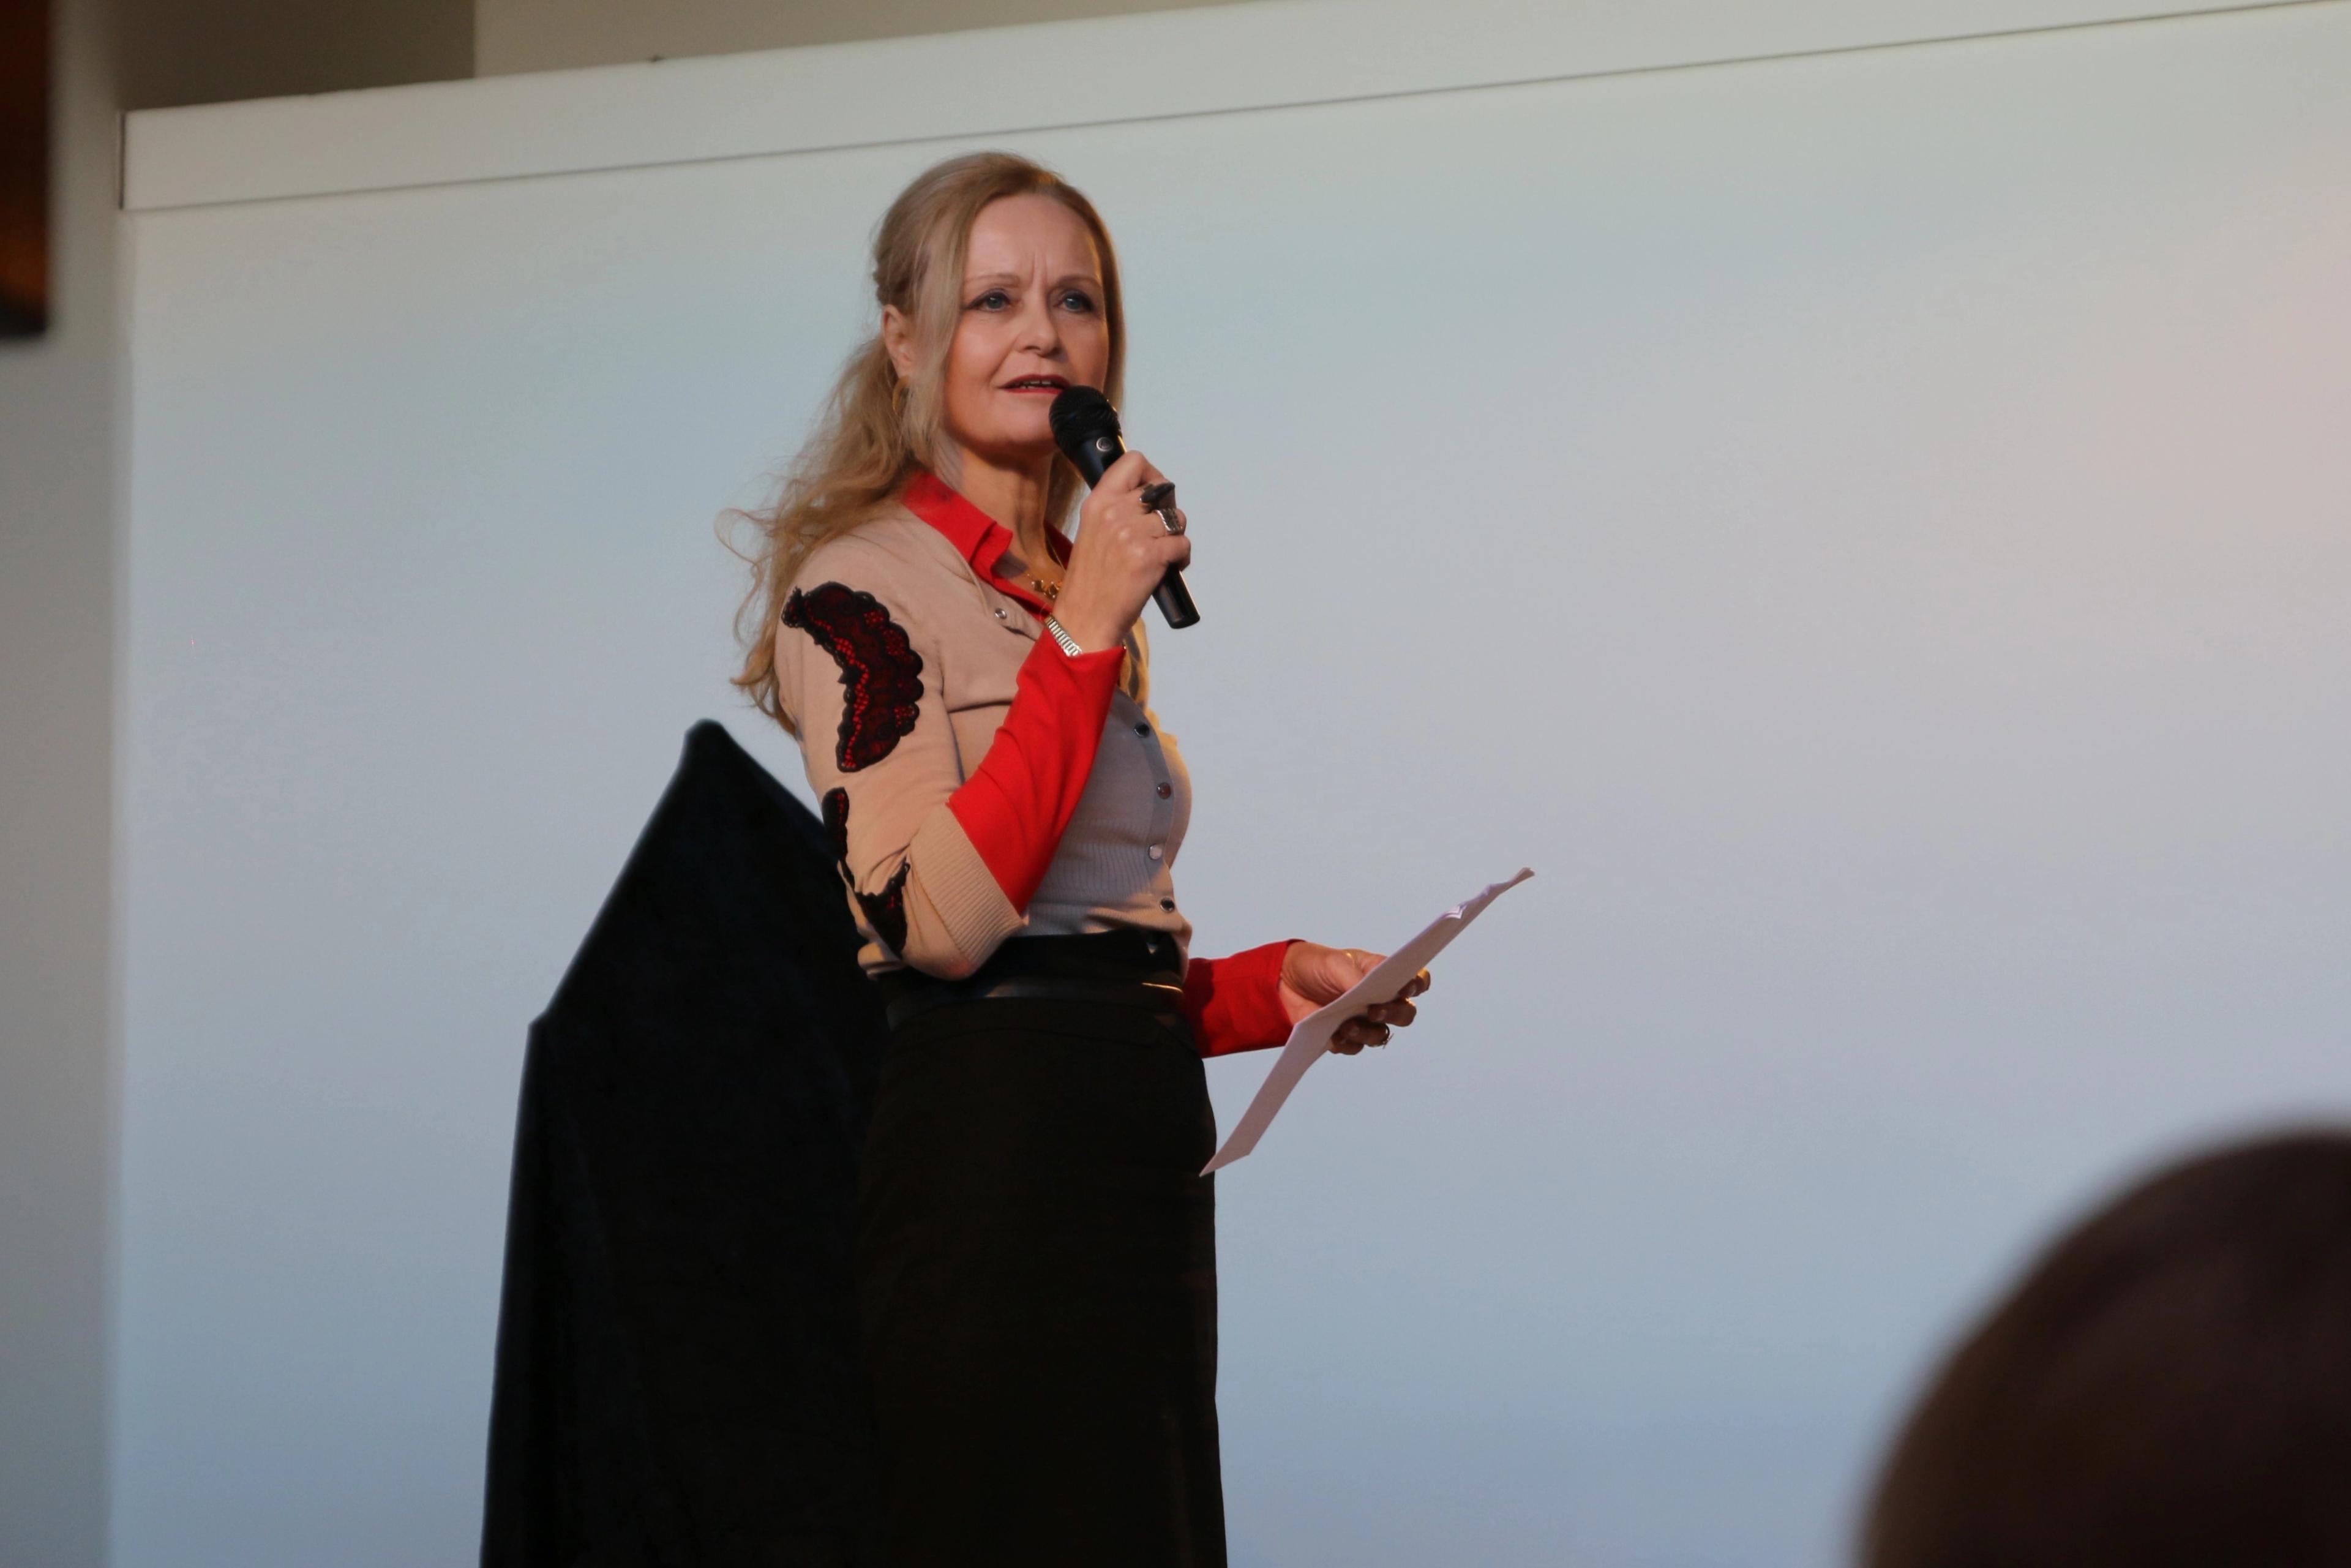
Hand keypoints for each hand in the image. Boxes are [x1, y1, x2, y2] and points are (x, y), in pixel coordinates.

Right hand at [1052, 450, 1191, 650]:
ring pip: (1177, 517)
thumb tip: (1148, 498)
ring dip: (1175, 535)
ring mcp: (1132, 533)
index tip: (1153, 495)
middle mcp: (1114, 511)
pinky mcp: (1150, 556)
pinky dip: (1182, 557)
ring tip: (1163, 553)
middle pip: (1162, 490)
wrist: (1086, 617)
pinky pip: (1183, 543)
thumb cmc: (1091, 580)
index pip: (1133, 461)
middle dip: (1168, 509)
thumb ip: (1115, 509)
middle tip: (1161, 531)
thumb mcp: (1092, 532)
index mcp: (1097, 502)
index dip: (1152, 474)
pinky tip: (1169, 568)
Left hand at [1278, 942, 1433, 1054]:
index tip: (1407, 987)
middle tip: (1375, 1010)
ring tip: (1347, 1026)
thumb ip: (1354, 977)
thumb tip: (1367, 994)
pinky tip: (1335, 1037)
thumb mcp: (1335, 963)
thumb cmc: (1318, 965)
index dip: (1417, 984)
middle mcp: (1381, 1000)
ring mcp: (1365, 1021)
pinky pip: (1354, 1047)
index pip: (1415, 981)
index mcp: (1384, 975)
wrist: (1285, 982)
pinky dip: (1347, 1044)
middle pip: (1405, 1014)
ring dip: (1367, 1033)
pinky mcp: (1346, 1037)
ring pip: (1380, 1035)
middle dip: (1395, 1014)